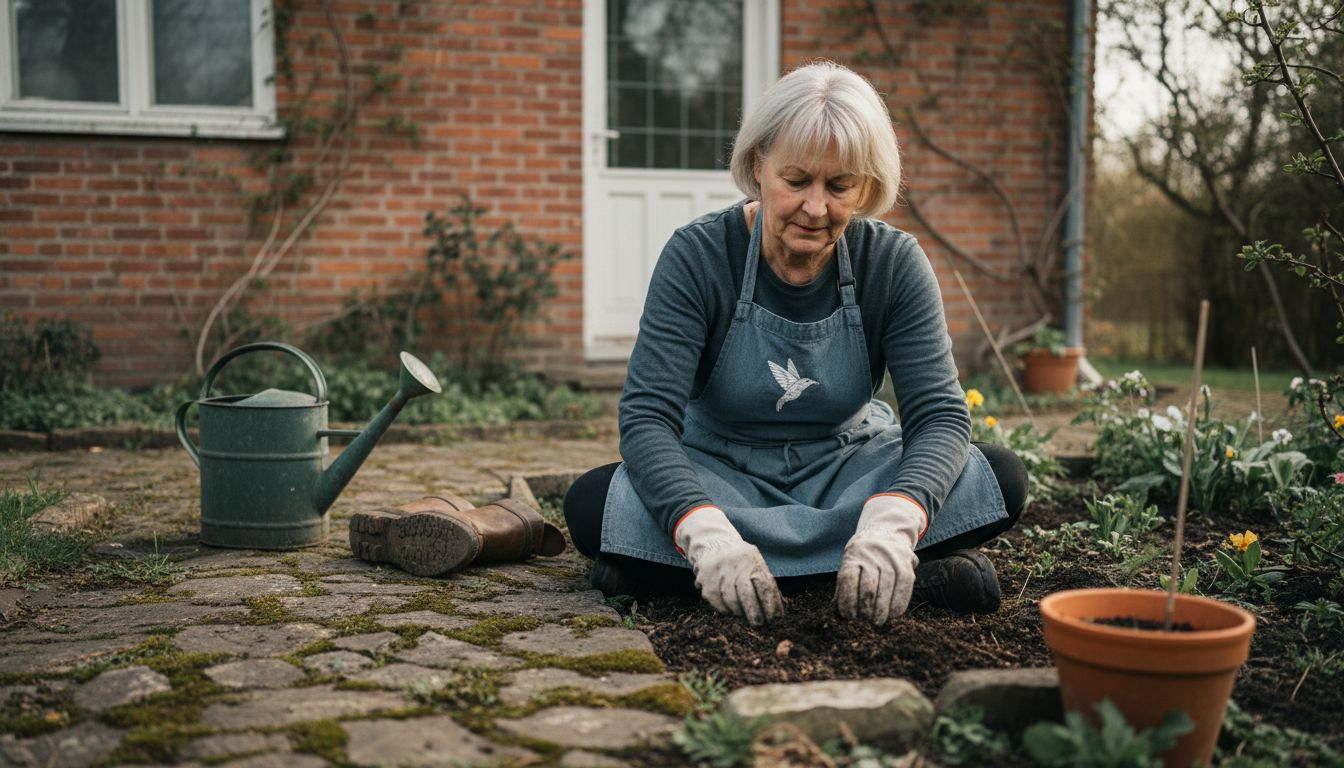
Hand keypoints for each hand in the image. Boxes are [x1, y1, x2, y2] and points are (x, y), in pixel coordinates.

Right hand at [676, 506, 783, 625]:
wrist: (714, 544)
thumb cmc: (742, 561)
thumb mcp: (756, 563)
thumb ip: (766, 583)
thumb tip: (780, 609)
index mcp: (752, 560)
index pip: (765, 586)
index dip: (772, 605)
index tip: (776, 619)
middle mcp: (735, 564)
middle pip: (747, 596)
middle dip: (755, 614)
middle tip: (759, 624)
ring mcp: (718, 572)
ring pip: (731, 601)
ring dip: (740, 612)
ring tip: (744, 615)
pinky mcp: (705, 580)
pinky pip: (717, 603)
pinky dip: (726, 610)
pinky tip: (730, 609)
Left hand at [835, 494, 924, 625]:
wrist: (886, 533)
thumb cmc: (863, 560)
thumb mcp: (850, 566)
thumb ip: (844, 588)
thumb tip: (836, 616)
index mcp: (853, 555)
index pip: (848, 579)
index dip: (847, 601)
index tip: (848, 616)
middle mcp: (871, 555)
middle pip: (868, 587)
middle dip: (865, 609)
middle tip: (864, 621)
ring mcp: (889, 559)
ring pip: (886, 589)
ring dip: (881, 610)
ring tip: (877, 621)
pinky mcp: (905, 564)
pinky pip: (903, 587)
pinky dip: (898, 604)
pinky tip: (893, 614)